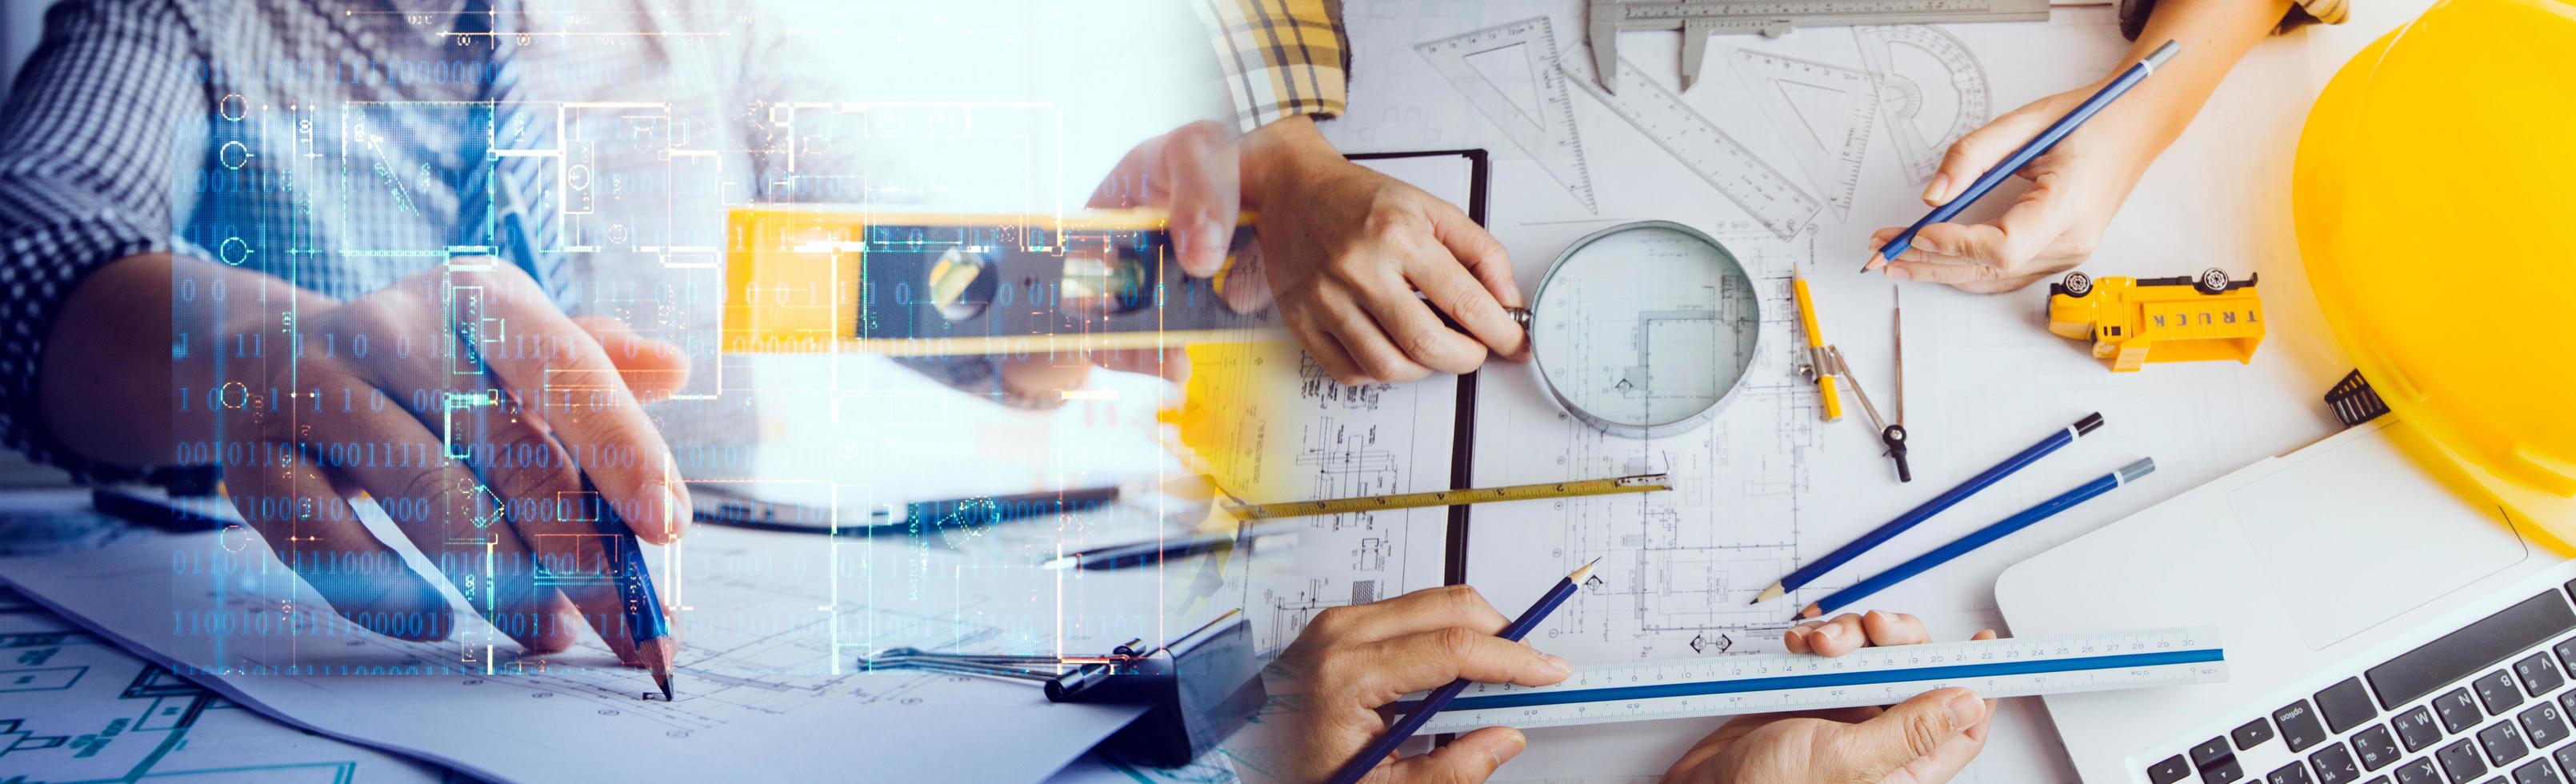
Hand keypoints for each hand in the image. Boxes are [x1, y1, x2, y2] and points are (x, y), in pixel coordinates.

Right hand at [198, 263, 687, 661]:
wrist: (255, 352)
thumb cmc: (420, 360)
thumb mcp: (503, 339)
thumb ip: (591, 365)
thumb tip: (675, 365)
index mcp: (477, 298)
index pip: (567, 371)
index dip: (623, 450)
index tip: (668, 524)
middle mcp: (393, 332)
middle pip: (508, 450)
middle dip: (581, 549)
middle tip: (632, 622)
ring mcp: (315, 392)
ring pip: (426, 495)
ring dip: (502, 579)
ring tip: (554, 633)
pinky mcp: (255, 459)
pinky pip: (328, 539)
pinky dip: (386, 591)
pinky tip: (436, 623)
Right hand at [1244, 117, 1526, 383]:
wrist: (1294, 191)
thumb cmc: (1360, 200)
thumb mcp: (1431, 208)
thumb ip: (1479, 252)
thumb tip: (1508, 300)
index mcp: (1397, 235)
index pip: (1464, 301)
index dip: (1500, 332)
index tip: (1515, 342)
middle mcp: (1359, 269)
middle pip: (1427, 344)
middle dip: (1466, 358)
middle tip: (1475, 349)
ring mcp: (1325, 299)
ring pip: (1388, 368)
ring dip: (1425, 369)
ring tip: (1432, 345)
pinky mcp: (1301, 321)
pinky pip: (1350, 372)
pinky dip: (1380, 371)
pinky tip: (1390, 347)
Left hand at [1253, 585, 1572, 783]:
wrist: (1243, 760)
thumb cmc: (1294, 772)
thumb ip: (1450, 771)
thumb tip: (1504, 741)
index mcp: (1347, 675)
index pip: (1453, 648)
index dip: (1513, 658)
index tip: (1548, 671)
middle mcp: (1339, 635)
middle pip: (1449, 605)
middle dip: (1502, 633)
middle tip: (1532, 669)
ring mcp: (1335, 624)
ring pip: (1431, 600)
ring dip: (1474, 631)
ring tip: (1497, 676)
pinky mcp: (1336, 625)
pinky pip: (1407, 611)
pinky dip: (1443, 632)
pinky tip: (1454, 671)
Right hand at [1664, 611, 1997, 783]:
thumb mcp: (1846, 762)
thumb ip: (1909, 731)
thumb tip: (1967, 702)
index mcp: (1904, 768)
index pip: (1962, 725)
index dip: (1976, 683)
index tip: (1983, 643)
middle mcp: (1880, 739)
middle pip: (1915, 673)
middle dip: (1897, 640)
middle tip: (1875, 626)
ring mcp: (1846, 714)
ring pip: (1872, 657)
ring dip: (1848, 636)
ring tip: (1819, 644)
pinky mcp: (1812, 696)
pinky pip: (1830, 655)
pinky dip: (1816, 640)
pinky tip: (1799, 646)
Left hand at [1863, 81, 2171, 292]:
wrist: (2135, 126)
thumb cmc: (2089, 119)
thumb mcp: (2028, 121)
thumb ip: (1974, 155)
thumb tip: (1932, 196)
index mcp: (2069, 205)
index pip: (2003, 246)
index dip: (1955, 243)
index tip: (1916, 229)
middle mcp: (2072, 240)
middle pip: (1990, 269)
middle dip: (1929, 260)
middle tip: (1881, 249)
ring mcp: (2068, 253)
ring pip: (1993, 278)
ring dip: (1940, 270)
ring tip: (1894, 259)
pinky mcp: (2060, 254)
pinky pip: (2005, 273)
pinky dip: (1965, 269)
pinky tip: (1932, 262)